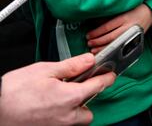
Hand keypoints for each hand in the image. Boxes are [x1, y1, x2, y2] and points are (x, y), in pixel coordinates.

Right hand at [0, 53, 114, 125]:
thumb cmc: (14, 91)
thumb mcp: (45, 70)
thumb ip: (71, 66)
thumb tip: (90, 60)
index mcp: (71, 97)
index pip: (99, 86)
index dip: (107, 77)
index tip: (110, 73)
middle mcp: (67, 116)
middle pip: (89, 111)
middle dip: (87, 100)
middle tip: (78, 87)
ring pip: (76, 120)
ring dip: (75, 110)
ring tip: (62, 97)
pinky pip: (62, 124)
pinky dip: (62, 116)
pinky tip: (51, 105)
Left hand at [86, 4, 151, 53]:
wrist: (150, 13)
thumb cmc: (134, 10)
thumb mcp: (122, 10)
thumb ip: (110, 17)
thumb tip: (94, 24)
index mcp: (125, 17)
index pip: (108, 27)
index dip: (96, 32)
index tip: (88, 35)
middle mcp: (129, 26)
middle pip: (111, 37)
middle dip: (98, 41)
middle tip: (89, 43)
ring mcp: (133, 34)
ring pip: (116, 43)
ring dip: (103, 47)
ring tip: (93, 49)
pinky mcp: (135, 39)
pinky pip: (122, 47)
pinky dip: (112, 51)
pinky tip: (105, 51)